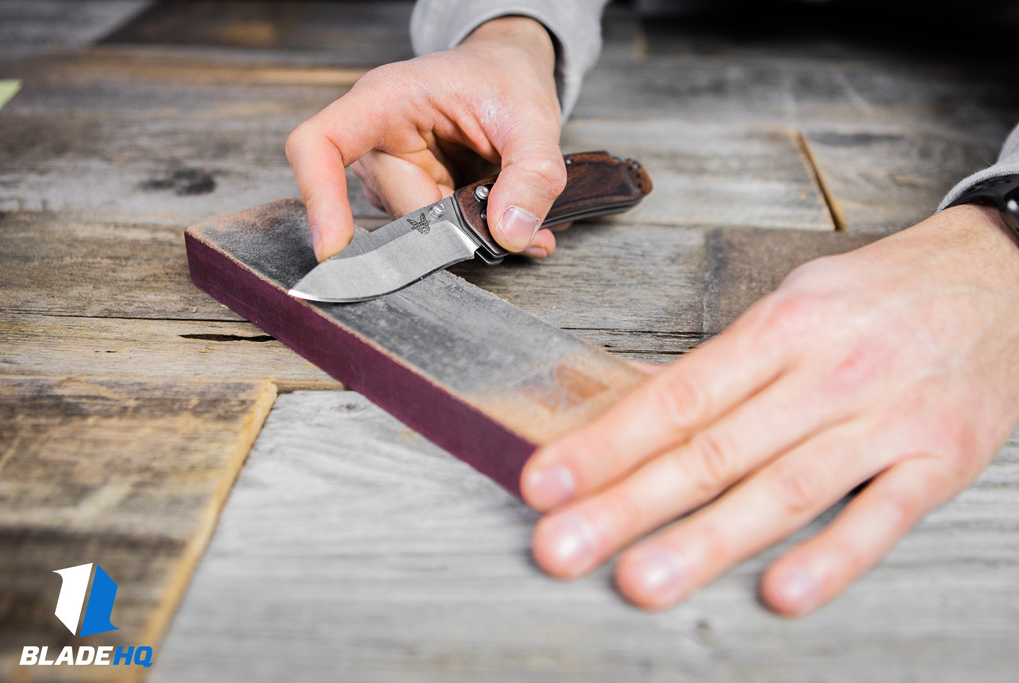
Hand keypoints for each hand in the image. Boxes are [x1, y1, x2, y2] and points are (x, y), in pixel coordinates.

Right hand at [285, 16, 565, 261]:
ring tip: (509, 199)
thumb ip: (532, 174)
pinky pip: (438, 235)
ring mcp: (391, 175)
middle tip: (511, 217)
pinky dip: (474, 234)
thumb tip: (511, 235)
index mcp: (384, 102)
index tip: (334, 247)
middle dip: (457, 227)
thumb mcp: (532, 117)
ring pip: (422, 233)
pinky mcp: (410, 198)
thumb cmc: (505, 78)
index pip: (319, 146)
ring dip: (470, 232)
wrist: (508, 74)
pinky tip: (501, 213)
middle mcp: (376, 142)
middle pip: (399, 213)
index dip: (319, 196)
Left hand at [520, 205, 1018, 614]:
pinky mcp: (938, 459)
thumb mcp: (791, 305)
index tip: (546, 481)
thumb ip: (718, 365)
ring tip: (641, 581)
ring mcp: (884, 420)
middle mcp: (825, 374)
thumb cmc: (877, 298)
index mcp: (779, 329)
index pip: (676, 397)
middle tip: (561, 546)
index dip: (605, 443)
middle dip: (627, 503)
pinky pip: (883, 516)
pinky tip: (781, 592)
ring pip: (784, 489)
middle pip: (712, 450)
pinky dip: (833, 557)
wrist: (998, 278)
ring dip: (707, 541)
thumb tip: (634, 400)